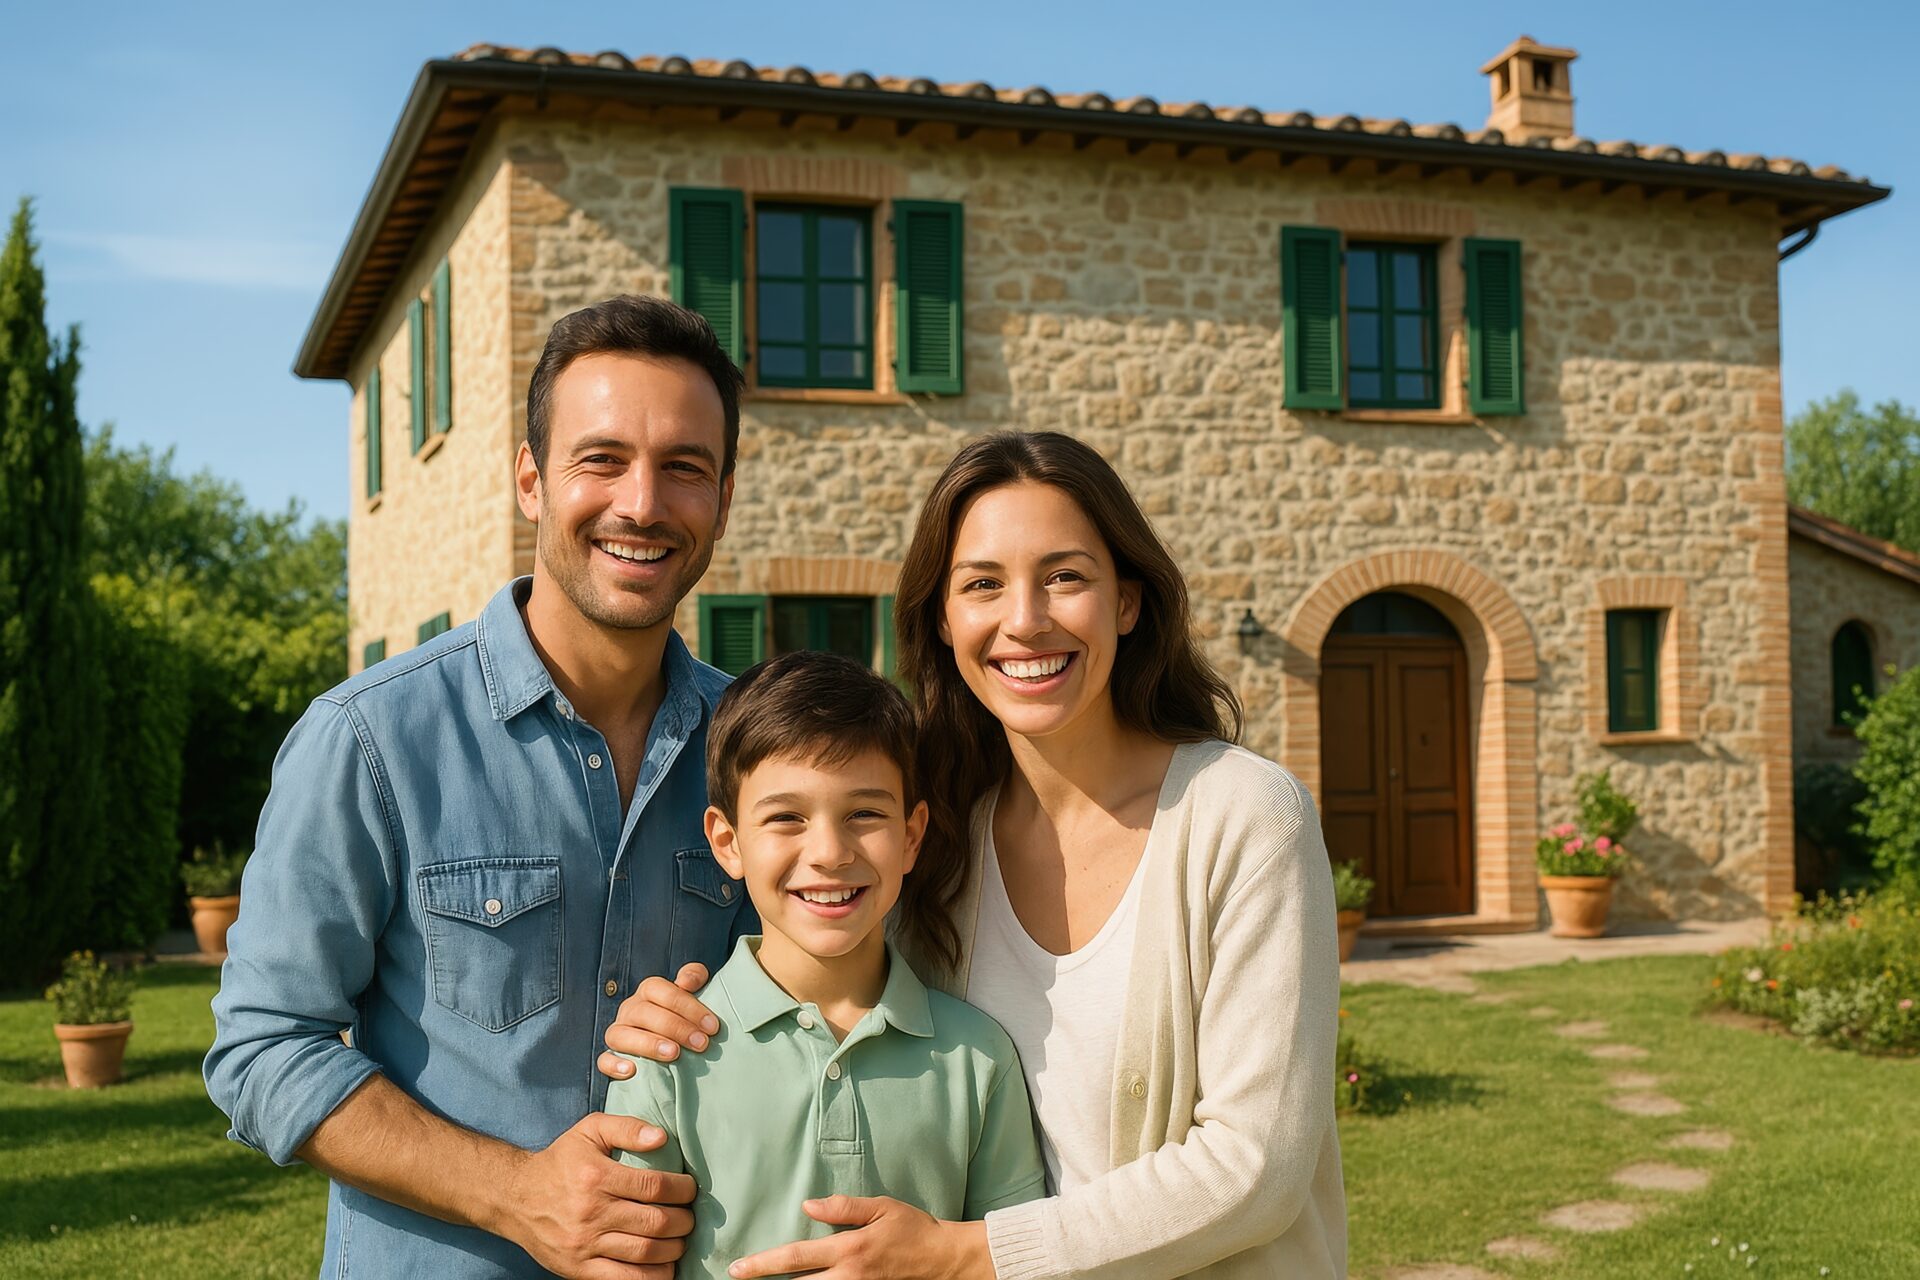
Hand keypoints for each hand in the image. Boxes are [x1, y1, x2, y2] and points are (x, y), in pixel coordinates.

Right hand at [493, 1112, 696, 1279]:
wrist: (515, 1198)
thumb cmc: (560, 1162)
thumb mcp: (589, 1131)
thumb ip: (627, 1128)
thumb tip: (661, 1138)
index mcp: (597, 1177)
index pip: (655, 1186)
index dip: (683, 1189)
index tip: (689, 1189)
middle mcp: (591, 1212)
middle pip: (655, 1222)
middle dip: (684, 1221)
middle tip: (690, 1217)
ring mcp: (584, 1244)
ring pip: (644, 1253)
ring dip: (674, 1249)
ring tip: (680, 1240)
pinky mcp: (578, 1269)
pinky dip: (651, 1278)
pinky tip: (664, 1269)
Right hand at [599, 962, 719, 1078]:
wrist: (668, 1043)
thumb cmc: (682, 1016)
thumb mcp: (690, 995)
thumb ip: (693, 977)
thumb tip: (688, 981)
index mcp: (648, 991)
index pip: (662, 990)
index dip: (688, 1006)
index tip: (712, 1026)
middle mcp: (630, 1010)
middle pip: (645, 1013)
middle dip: (676, 1027)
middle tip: (701, 1043)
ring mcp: (618, 1033)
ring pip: (621, 1035)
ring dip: (648, 1044)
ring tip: (673, 1054)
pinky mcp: (609, 1058)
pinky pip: (603, 1060)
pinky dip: (614, 1064)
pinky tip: (632, 1070)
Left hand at [726, 1195, 991, 1279]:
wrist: (946, 1260)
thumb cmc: (914, 1229)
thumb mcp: (882, 1207)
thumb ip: (843, 1207)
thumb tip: (808, 1204)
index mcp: (848, 1249)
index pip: (796, 1257)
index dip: (763, 1264)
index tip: (738, 1269)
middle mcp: (849, 1277)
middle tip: (740, 1277)